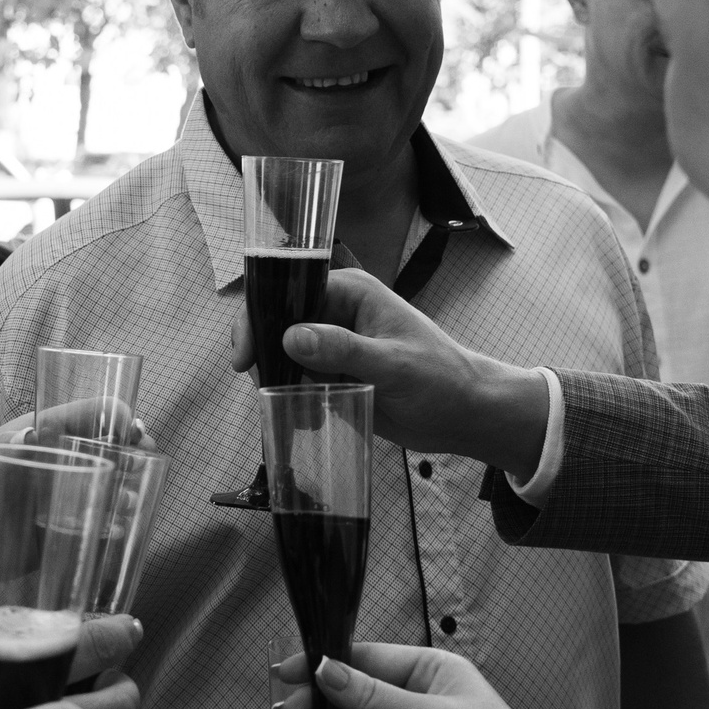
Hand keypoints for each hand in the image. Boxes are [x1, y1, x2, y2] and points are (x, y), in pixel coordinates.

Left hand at [0, 403, 153, 597]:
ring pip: (105, 491)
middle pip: (104, 452)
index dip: (110, 417)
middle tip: (142, 456)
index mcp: (35, 437)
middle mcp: (53, 467)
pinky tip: (118, 530)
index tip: (128, 424)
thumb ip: (1, 448)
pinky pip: (92, 531)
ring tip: (128, 498)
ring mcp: (58, 503)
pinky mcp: (57, 540)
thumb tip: (33, 433)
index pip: (82, 417)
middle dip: (130, 452)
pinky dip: (110, 529)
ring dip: (125, 490)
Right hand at [230, 266, 550, 479]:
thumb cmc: (440, 379)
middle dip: (264, 356)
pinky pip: (296, 380)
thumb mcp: (392, 365)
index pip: (287, 290)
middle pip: (276, 322)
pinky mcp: (332, 372)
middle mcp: (335, 312)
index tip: (245, 357)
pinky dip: (292, 399)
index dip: (258, 317)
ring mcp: (331, 343)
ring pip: (281, 354)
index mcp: (349, 292)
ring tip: (296, 412)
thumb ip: (342, 350)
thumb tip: (291, 337)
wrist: (464, 415)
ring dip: (278, 382)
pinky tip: (307, 418)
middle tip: (265, 389)